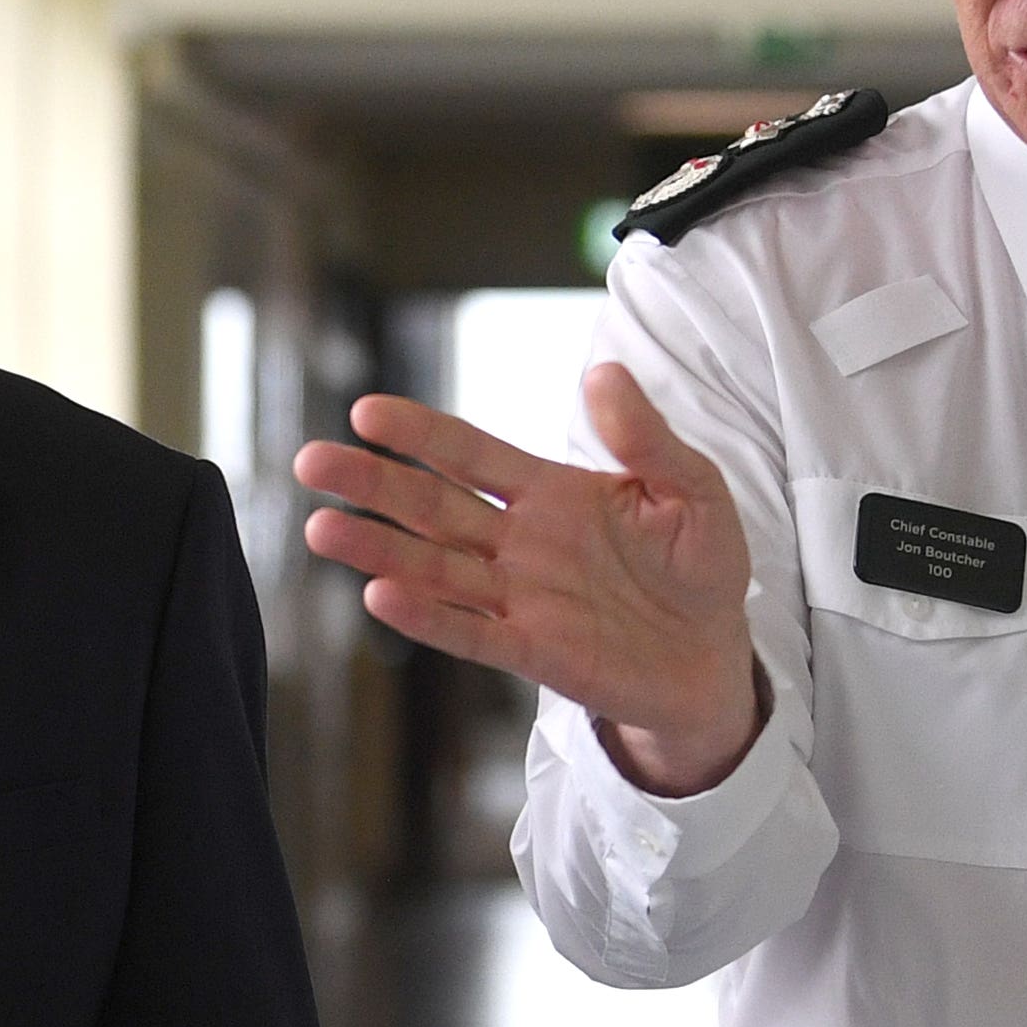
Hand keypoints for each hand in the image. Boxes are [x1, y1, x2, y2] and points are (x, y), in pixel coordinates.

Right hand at [292, 367, 762, 795]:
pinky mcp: (535, 651)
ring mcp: (521, 598)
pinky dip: (429, 617)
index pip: (472, 454)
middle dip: (373, 483)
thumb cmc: (700, 566)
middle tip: (311, 461)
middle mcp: (521, 543)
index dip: (422, 433)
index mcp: (551, 493)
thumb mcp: (692, 487)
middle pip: (433, 506)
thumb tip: (601, 371)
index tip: (368, 412)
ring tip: (320, 527)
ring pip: (436, 567)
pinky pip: (472, 632)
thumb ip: (645, 436)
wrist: (714, 656)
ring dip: (379, 549)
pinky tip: (382, 594)